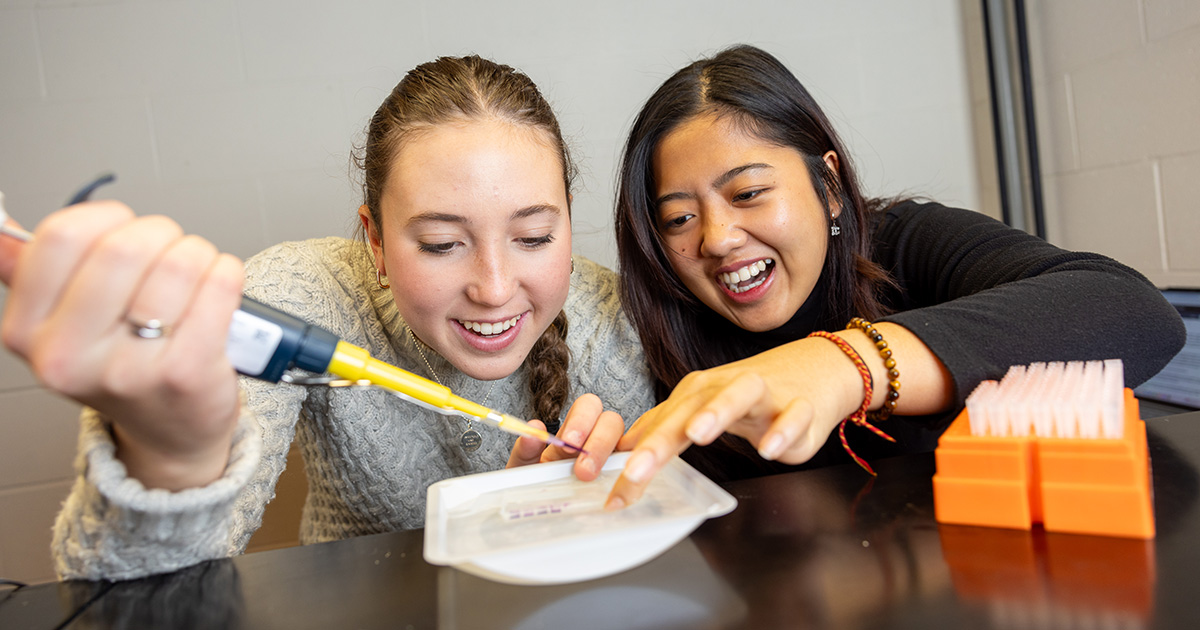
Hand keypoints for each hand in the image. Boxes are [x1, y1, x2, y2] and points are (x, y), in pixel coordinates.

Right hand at [1, 201, 244, 489]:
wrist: (172, 431)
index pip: (60, 236)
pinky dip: (227, 275)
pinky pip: (219, 287)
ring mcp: (128, 369)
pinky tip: (218, 293)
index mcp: (26, 331)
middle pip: (124, 247)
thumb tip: (2, 228)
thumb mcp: (64, 323)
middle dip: (160, 234)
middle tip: (168, 253)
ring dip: (199, 255)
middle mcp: (69, 356)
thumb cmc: (125, 363)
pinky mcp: (186, 373)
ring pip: (179, 263)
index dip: (106, 218)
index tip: (121, 230)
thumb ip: (32, 272)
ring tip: (196, 278)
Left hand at [505, 393, 624, 480]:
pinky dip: (623, 475)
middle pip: (611, 421)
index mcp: (574, 431)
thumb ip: (525, 450)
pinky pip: (628, 471)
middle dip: (598, 440)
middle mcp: (596, 439)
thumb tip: (532, 431)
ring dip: (608, 459)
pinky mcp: (620, 480)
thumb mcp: (524, 469)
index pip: (588, 406)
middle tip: (582, 468)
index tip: (568, 443)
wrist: (537, 514)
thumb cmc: (534, 486)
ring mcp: (612, 459)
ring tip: (588, 478)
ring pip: (624, 445)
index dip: (582, 420)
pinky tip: (610, 488)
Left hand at [603, 337, 872, 509]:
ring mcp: (763, 395)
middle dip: (661, 441)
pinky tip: (768, 449)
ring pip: (738, 397)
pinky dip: (782, 430)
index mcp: (695, 394)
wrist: (814, 371)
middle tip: (636, 469)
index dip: (634, 461)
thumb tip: (619, 449)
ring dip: (716, 413)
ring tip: (697, 435)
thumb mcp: (701, 410)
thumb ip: (664, 429)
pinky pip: (792, 416)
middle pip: (688, 410)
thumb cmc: (750, 399)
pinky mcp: (800, 407)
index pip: (658, 428)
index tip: (615, 496)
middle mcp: (723, 388)